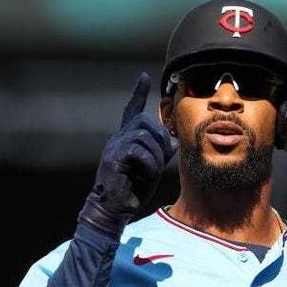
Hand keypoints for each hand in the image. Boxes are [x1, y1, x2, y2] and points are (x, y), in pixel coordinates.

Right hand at [78, 72, 177, 235]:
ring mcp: (114, 147)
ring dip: (156, 155)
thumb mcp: (152, 167)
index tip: (144, 76)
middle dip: (161, 138)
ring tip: (152, 171)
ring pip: (144, 135)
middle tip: (163, 157)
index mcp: (126, 139)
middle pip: (145, 121)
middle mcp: (118, 139)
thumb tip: (172, 141)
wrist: (114, 209)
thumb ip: (160, 152)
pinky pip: (139, 150)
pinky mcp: (113, 158)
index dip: (138, 93)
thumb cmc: (132, 189)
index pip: (131, 110)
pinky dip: (149, 164)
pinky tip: (145, 175)